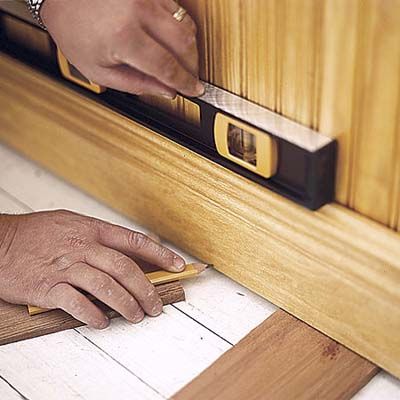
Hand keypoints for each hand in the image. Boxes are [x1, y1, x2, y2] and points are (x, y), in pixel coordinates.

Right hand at [0, 210, 184, 327]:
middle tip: (156, 305)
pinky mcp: (48, 287)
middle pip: (125, 268)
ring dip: (126, 304)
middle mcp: (83, 247)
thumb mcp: (73, 223)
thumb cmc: (38, 233)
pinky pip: (76, 303)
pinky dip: (93, 315)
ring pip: (106, 286)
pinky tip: (103, 322)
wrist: (0, 241)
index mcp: (93, 230)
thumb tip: (128, 251)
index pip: (135, 241)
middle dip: (146, 289)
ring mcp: (66, 267)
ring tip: (136, 316)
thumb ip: (100, 237)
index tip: (177, 266)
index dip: (160, 254)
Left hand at [41, 0, 203, 97]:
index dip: (185, 82)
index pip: (167, 67)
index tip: (193, 90)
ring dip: (189, 48)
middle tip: (189, 78)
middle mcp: (139, 11)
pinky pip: (178, 9)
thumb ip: (136, 84)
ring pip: (186, 25)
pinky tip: (174, 40)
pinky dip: (181, 28)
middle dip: (192, 66)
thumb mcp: (98, 70)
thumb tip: (167, 91)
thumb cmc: (73, 28)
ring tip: (182, 62)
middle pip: (185, 44)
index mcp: (124, 37)